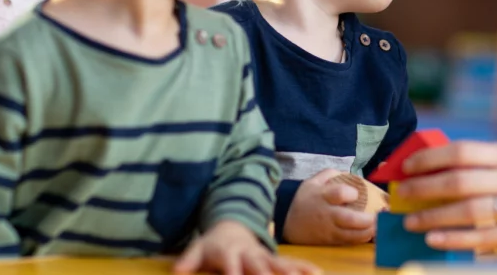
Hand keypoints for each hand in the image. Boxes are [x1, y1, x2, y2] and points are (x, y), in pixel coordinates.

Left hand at [174, 221, 319, 274]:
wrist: (231, 227)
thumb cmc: (213, 245)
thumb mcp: (197, 249)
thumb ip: (188, 260)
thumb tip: (177, 270)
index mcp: (230, 254)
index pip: (231, 269)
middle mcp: (250, 255)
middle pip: (261, 267)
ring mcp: (264, 257)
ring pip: (281, 265)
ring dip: (294, 272)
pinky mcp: (275, 260)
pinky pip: (292, 264)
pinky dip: (305, 268)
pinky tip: (318, 273)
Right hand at [283, 169, 377, 244]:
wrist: (289, 224)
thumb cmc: (305, 200)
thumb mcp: (312, 182)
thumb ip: (331, 174)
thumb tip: (350, 173)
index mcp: (323, 196)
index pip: (338, 194)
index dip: (350, 193)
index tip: (356, 193)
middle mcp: (327, 214)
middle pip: (348, 219)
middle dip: (367, 220)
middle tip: (379, 215)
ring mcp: (329, 230)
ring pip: (351, 235)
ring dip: (369, 232)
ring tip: (380, 226)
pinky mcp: (332, 242)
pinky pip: (350, 243)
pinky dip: (362, 239)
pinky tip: (373, 234)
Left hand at [397, 141, 496, 250]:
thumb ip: (489, 164)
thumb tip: (440, 168)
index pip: (462, 151)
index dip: (430, 159)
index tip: (407, 167)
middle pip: (460, 181)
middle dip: (424, 188)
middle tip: (402, 195)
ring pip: (469, 210)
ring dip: (434, 217)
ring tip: (411, 223)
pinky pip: (485, 236)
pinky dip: (456, 239)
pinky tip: (437, 240)